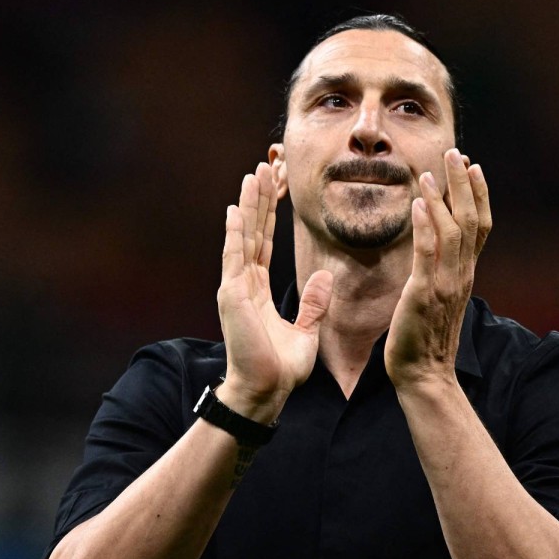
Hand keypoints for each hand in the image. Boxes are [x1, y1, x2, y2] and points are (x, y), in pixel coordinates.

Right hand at [216, 163, 332, 420]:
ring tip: (253, 175)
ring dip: (248, 206)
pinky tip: (235, 209)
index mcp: (258, 289)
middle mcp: (244, 283)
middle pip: (253, 231)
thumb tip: (324, 277)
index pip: (265, 242)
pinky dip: (235, 232)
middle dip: (259, 200)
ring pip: (243, 236)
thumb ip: (313, 303)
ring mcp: (236, 287)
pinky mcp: (233, 296)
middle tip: (264, 167)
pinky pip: (235, 257)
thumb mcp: (306, 330)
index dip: (270, 215)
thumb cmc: (282, 368)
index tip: (275, 188)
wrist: (267, 390)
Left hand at [385, 149, 491, 388]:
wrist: (424, 375)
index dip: (478, 194)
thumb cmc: (426, 337)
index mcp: (465, 274)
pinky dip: (425, 227)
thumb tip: (435, 244)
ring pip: (452, 232)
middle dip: (462, 185)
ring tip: (430, 172)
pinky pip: (427, 254)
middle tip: (455, 154)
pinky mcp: (423, 295)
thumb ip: (442, 270)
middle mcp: (461, 275)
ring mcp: (444, 284)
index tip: (472, 167)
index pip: (480, 226)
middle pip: (469, 221)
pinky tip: (418, 203)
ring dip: (441, 198)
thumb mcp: (439, 296)